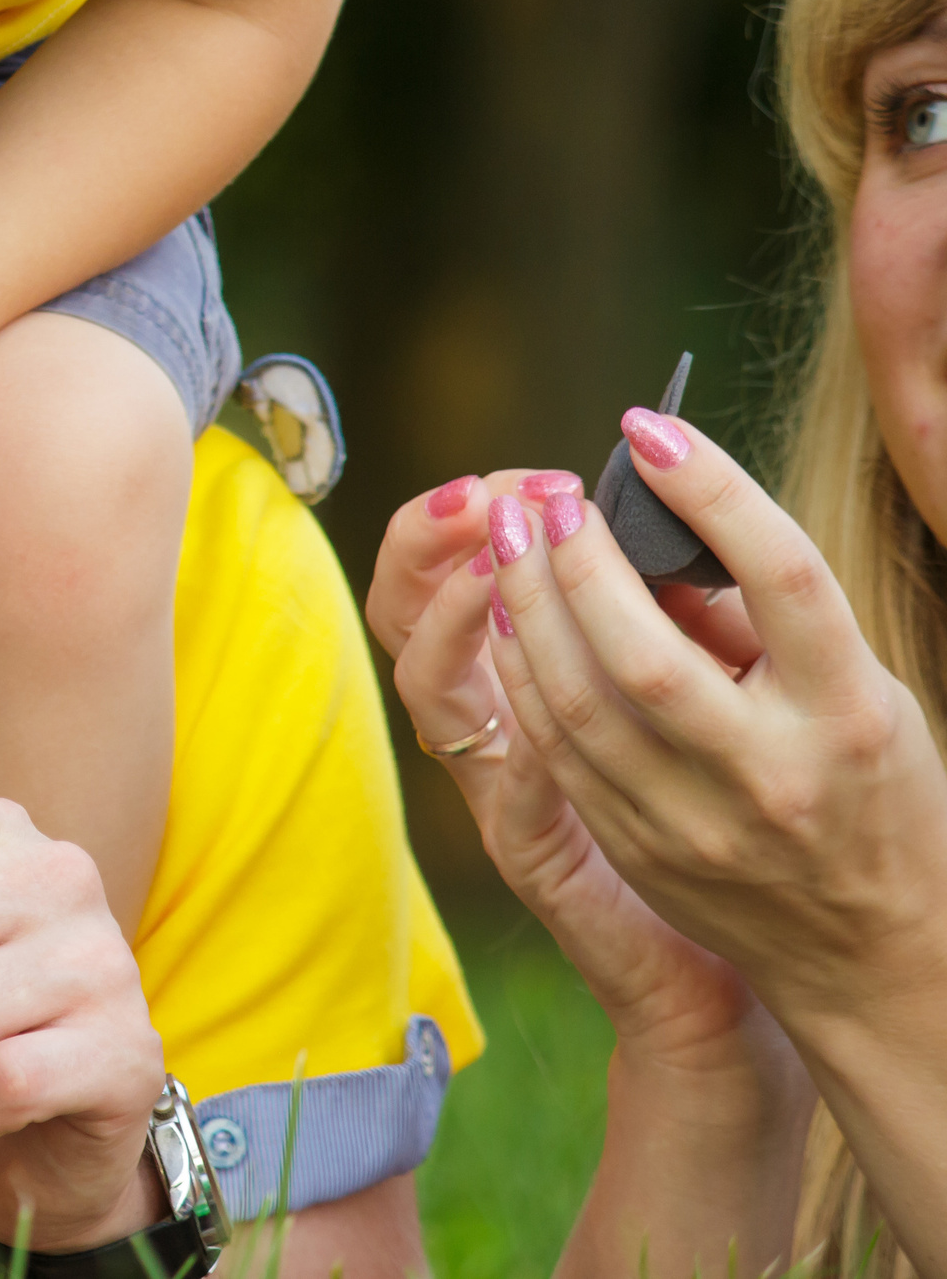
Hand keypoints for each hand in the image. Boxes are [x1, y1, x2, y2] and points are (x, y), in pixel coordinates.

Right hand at [369, 472, 793, 1082]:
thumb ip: (669, 625)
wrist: (741, 970)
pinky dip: (512, 722)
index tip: (504, 476)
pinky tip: (536, 676)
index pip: (429, 581)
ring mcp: (502, 794)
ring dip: (458, 613)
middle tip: (488, 496)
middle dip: (431, 544)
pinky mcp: (535, 855)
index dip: (440, 525)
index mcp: (515, 679)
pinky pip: (505, 781)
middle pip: (400, 618)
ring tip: (499, 555)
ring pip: (435, 690)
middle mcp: (488, 731)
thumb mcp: (696, 699)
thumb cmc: (730, 821)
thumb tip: (665, 529)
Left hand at [476, 416, 946, 1023]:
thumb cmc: (872, 788)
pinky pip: (555, 750)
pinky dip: (522, 672)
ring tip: (506, 536)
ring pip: (578, 704)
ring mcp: (696, 824)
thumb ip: (766, 620)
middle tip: (546, 494)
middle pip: (646, 654)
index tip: (651, 428)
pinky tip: (505, 617)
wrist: (871, 949)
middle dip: (579, 561)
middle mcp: (771, 775)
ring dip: (527, 608)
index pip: (783, 579)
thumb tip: (657, 537)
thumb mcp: (860, 692)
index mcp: (850, 715)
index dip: (714, 492)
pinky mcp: (637, 850)